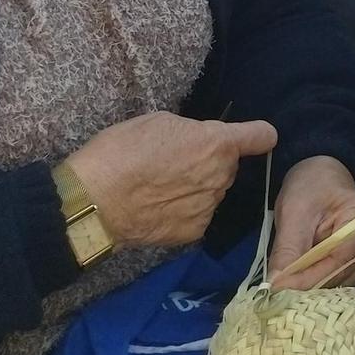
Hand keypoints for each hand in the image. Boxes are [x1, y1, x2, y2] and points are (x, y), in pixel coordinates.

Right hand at [63, 113, 276, 247]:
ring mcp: (209, 207)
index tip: (253, 138)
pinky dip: (185, 212)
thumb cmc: (121, 152)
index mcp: (217, 144)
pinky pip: (198, 215)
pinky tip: (159, 208)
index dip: (258, 135)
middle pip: (228, 166)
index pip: (261, 136)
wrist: (93, 202)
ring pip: (213, 192)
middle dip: (211, 162)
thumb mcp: (158, 123)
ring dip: (198, 187)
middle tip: (176, 162)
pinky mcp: (193, 232)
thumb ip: (191, 132)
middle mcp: (221, 176)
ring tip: (162, 187)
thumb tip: (199, 141)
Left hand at [268, 156, 354, 290]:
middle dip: (309, 287)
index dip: (308, 279)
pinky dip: (319, 286)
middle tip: (276, 294)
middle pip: (343, 276)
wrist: (322, 179)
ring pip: (342, 285)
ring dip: (314, 290)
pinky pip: (341, 283)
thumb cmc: (311, 187)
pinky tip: (300, 284)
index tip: (277, 291)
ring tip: (286, 288)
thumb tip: (275, 288)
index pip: (340, 261)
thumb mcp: (293, 212)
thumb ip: (287, 251)